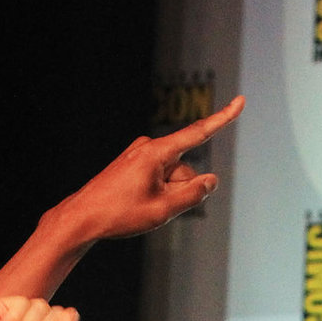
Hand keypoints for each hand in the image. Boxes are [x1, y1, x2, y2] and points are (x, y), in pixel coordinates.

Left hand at [49, 96, 245, 241]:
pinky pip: (158, 177)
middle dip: (180, 191)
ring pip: (171, 176)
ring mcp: (139, 154)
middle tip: (152, 208)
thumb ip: (192, 195)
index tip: (240, 101)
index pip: (198, 133)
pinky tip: (136, 204)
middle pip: (184, 170)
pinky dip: (156, 193)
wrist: (81, 218)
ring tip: (139, 207)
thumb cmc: (119, 214)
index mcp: (156, 152)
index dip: (223, 118)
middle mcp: (148, 147)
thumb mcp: (162, 210)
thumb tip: (211, 180)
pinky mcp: (133, 163)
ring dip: (166, 194)